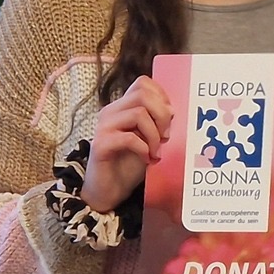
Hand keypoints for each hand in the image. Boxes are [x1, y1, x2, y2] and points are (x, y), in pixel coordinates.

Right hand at [83, 76, 172, 211]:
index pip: (142, 83)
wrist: (109, 190)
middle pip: (142, 95)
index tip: (169, 118)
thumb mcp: (149, 139)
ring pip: (138, 113)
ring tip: (156, 151)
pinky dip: (143, 149)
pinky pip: (129, 138)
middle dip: (162, 115)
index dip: (161, 96)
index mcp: (122, 107)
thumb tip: (172, 111)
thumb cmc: (129, 164)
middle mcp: (111, 112)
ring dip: (154, 135)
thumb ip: (157, 123)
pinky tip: (147, 159)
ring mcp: (104, 127)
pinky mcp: (100, 145)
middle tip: (165, 137)